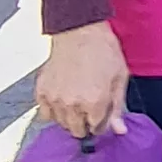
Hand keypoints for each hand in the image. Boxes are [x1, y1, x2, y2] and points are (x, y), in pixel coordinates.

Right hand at [33, 23, 130, 138]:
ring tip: (76, 101)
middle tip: (89, 107)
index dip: (102, 122)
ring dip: (70, 118)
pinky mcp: (41, 91)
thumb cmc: (103, 50)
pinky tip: (62, 99)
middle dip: (86, 123)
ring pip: (61, 124)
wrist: (79, 30)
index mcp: (94, 104)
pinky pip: (44, 113)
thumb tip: (119, 131)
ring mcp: (54, 99)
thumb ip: (118, 107)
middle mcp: (72, 106)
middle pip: (77, 130)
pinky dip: (53, 111)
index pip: (97, 129)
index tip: (102, 112)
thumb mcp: (120, 78)